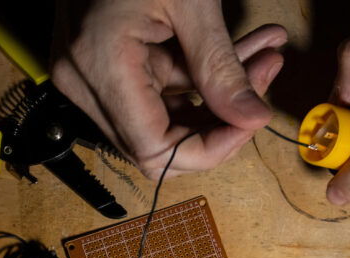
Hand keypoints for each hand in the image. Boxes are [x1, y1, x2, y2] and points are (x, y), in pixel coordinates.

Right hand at [52, 0, 286, 178]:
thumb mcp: (191, 2)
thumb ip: (220, 68)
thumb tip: (252, 118)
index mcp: (99, 66)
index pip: (154, 151)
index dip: (209, 149)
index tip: (250, 122)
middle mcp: (84, 80)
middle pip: (159, 141)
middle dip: (220, 119)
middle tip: (264, 84)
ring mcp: (89, 72)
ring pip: (165, 114)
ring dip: (219, 94)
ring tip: (266, 56)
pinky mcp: (103, 61)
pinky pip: (158, 85)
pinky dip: (201, 73)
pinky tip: (244, 50)